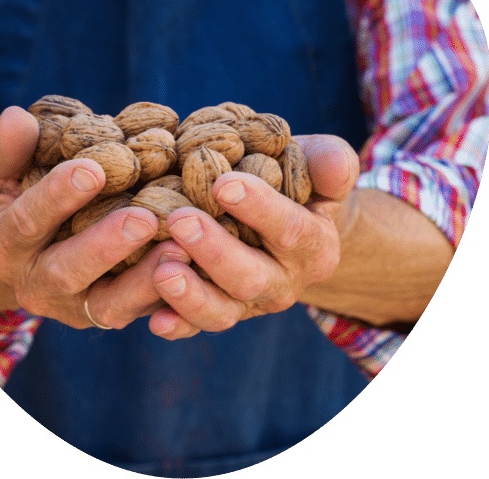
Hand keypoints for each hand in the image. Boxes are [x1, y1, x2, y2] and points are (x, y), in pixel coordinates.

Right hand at [0, 106, 191, 327]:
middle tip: (144, 218)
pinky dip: (169, 296)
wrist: (37, 247)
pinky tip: (196, 269)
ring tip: (181, 249)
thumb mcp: (10, 170)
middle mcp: (36, 285)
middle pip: (66, 271)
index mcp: (3, 247)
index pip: (26, 222)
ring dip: (144, 281)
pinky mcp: (112, 314)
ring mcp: (76, 307)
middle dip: (105, 245)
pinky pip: (140, 312)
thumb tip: (18, 119)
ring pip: (109, 306)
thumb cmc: (28, 194)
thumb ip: (9, 147)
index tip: (91, 169)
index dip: (56, 196)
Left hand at [147, 135, 358, 338]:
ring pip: (223, 312)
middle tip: (180, 219)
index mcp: (314, 246)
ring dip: (191, 295)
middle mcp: (283, 283)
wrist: (278, 215)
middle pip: (251, 278)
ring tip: (162, 269)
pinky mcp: (218, 311)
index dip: (260, 208)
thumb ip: (331, 162)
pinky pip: (196, 326)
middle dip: (215, 251)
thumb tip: (334, 167)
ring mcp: (248, 303)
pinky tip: (155, 319)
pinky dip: (177, 325)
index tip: (224, 184)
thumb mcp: (317, 163)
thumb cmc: (293, 180)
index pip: (291, 229)